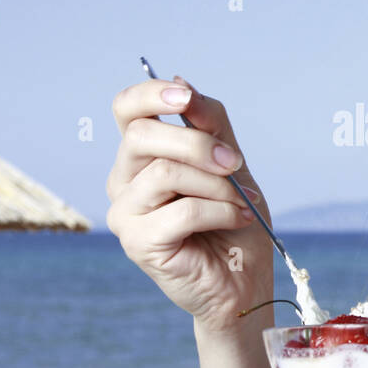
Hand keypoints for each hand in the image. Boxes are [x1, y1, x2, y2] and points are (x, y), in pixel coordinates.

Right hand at [106, 75, 275, 334]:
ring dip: (216, 185)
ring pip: (164, 172)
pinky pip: (181, 210)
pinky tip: (238, 220)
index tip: (186, 98)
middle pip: (141, 136)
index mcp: (142, 156)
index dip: (151, 93)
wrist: (243, 282)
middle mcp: (124, 180)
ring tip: (242, 202)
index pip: (126, 108)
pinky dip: (220, 211)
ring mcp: (125, 212)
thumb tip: (184, 86)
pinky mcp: (137, 243)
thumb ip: (210, 126)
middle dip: (196, 143)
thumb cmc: (234, 222)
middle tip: (234, 163)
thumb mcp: (231, 163)